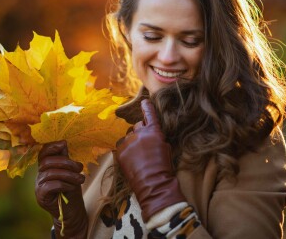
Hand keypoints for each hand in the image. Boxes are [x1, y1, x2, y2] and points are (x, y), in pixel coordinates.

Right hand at [35, 140, 87, 237]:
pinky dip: (63, 184)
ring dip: (68, 175)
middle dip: (66, 163)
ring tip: (80, 179)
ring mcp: (38, 186)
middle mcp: (39, 175)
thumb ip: (65, 158)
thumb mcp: (70, 171)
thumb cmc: (71, 188)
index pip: (43, 153)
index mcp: (46, 167)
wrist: (72, 210)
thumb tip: (63, 142)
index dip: (51, 147)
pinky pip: (50, 185)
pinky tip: (71, 187)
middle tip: (80, 168)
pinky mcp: (41, 196)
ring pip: (50, 173)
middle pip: (47, 162)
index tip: (63, 144)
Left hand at [115, 99, 185, 221]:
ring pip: (128, 137)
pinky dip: (125, 152)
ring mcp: (128, 142)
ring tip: (137, 157)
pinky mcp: (119, 152)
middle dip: (140, 133)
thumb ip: (157, 138)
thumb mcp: (166, 148)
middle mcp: (140, 133)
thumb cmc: (164, 168)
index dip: (147, 107)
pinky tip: (131, 162)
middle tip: (144, 147)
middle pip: (137, 127)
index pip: (150, 114)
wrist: (153, 183)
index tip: (144, 102)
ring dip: (132, 143)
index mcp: (154, 131)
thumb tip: (150, 136)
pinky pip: (121, 147)